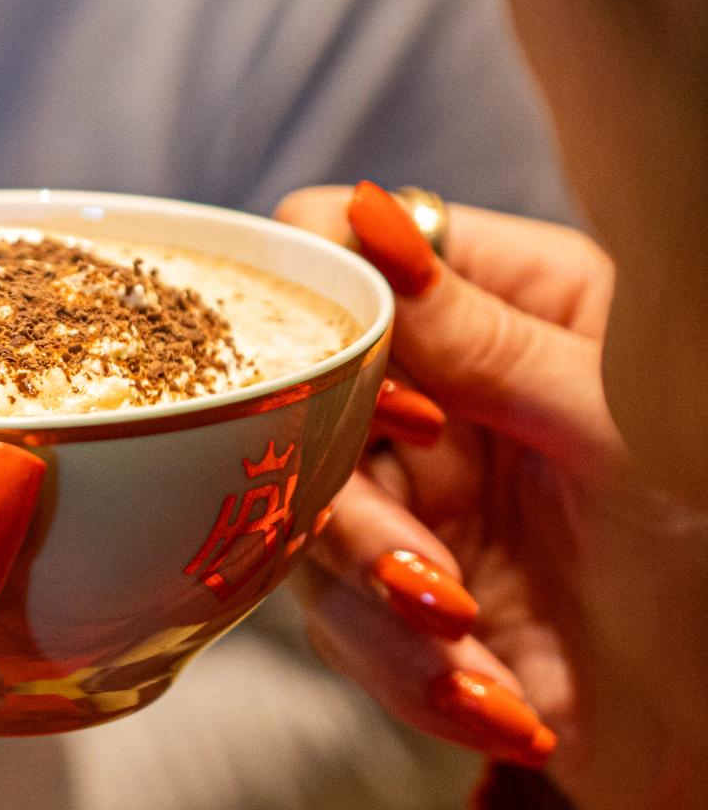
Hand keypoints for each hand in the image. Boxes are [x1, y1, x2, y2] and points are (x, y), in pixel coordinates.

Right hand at [273, 183, 622, 789]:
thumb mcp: (620, 430)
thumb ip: (483, 337)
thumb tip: (371, 223)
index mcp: (511, 301)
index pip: (348, 248)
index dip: (324, 313)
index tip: (371, 397)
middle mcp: (449, 387)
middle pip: (302, 400)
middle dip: (356, 500)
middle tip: (422, 560)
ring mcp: (419, 490)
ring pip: (310, 518)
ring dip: (386, 599)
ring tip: (466, 639)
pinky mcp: (401, 591)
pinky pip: (343, 619)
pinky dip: (407, 666)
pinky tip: (493, 698)